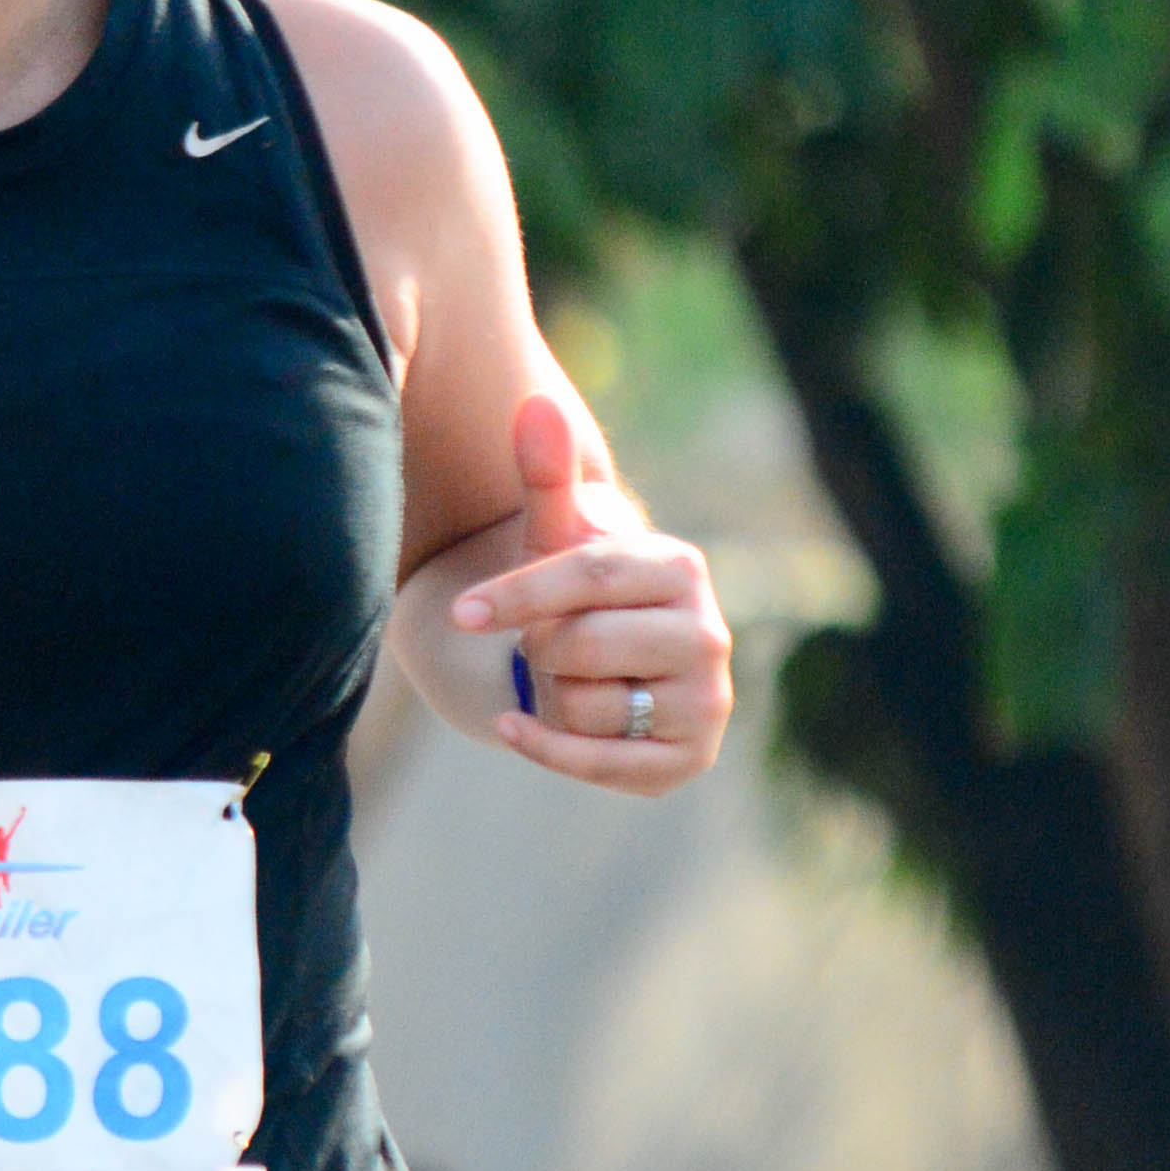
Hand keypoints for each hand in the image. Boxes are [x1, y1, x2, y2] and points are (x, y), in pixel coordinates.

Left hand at [449, 395, 732, 791]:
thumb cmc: (577, 595)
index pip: (588, 576)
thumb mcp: (558, 538)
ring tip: (567, 679)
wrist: (610, 671)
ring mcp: (705, 703)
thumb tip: (533, 406)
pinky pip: (597, 764)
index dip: (518, 595)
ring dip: (550, 695)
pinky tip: (515, 726)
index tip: (460, 613)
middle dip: (540, 648)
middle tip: (547, 644)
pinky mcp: (686, 761)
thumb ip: (546, 476)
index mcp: (682, 567)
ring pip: (586, 706)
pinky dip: (545, 746)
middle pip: (582, 645)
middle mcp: (709, 635)